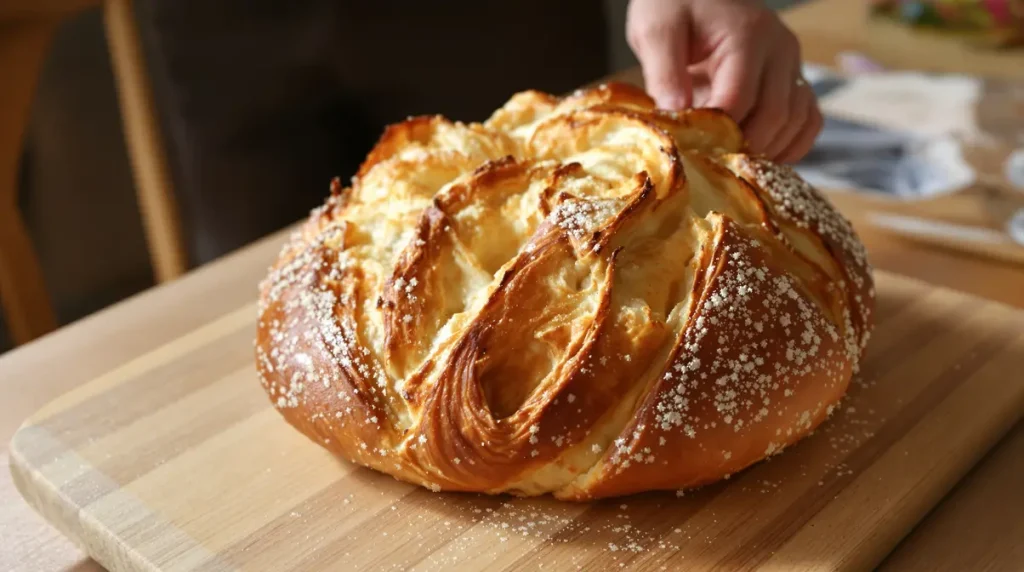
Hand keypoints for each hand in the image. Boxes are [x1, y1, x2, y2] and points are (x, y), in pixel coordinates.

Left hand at [626, 0, 821, 162]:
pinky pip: (808, 120)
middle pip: (774, 116)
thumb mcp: (655, 31)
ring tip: (729, 166)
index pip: (739, 99)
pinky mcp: (793, 79)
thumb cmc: (674, 7)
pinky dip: (790, 145)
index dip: (715, 134)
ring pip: (797, 121)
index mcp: (748, 36)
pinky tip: (758, 158)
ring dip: (767, 151)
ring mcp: (792, 64)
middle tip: (707, 167)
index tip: (688, 151)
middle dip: (741, 148)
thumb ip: (663, 72)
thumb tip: (675, 116)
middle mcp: (780, 50)